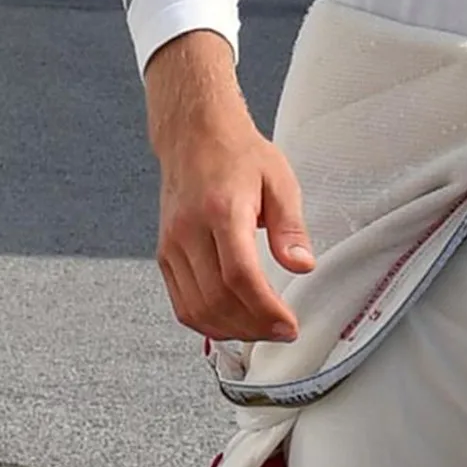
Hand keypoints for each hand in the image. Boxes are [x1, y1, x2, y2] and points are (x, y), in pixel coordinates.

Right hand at [154, 105, 312, 341]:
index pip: (239, 276)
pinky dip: (207, 322)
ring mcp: (172, 245)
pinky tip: (232, 321)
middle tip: (281, 331)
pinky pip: (181, 304)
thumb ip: (291, 226)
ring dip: (231, 331)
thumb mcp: (279, 179)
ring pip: (195, 309)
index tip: (289, 324)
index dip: (265, 310)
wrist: (194, 135)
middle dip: (254, 327)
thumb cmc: (236, 153)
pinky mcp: (164, 255)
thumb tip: (302, 265)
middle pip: (217, 300)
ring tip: (261, 330)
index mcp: (221, 210)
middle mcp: (189, 231)